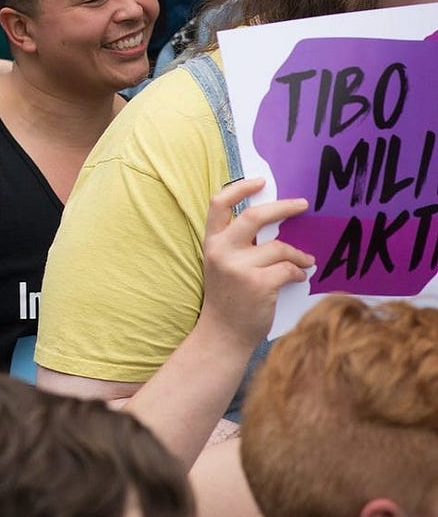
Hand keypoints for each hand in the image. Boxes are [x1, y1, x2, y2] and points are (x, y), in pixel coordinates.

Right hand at [200, 179, 313, 351]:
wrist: (223, 334)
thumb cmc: (228, 297)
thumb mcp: (223, 264)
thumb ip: (238, 242)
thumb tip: (273, 220)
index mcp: (211, 242)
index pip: (219, 203)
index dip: (240, 188)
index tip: (261, 182)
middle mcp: (221, 251)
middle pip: (254, 216)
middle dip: (283, 207)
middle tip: (302, 204)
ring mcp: (238, 267)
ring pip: (279, 247)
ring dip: (298, 253)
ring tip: (306, 260)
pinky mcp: (258, 284)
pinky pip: (288, 268)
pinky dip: (299, 271)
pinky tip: (299, 277)